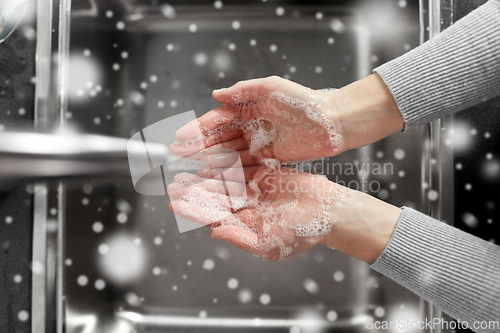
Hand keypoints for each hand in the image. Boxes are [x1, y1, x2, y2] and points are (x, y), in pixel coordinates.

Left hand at [167, 164, 401, 263]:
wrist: (327, 210)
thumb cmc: (302, 232)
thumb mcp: (269, 244)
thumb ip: (240, 238)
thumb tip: (213, 232)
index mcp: (243, 225)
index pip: (212, 217)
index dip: (193, 211)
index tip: (174, 204)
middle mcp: (245, 207)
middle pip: (214, 197)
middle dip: (193, 191)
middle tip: (173, 183)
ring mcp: (254, 190)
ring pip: (224, 181)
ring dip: (205, 175)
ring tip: (186, 168)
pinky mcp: (263, 174)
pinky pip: (241, 167)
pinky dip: (225, 162)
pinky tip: (210, 156)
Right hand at [170, 74, 403, 165]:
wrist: (333, 123)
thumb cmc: (304, 101)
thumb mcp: (271, 88)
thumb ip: (243, 91)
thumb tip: (215, 94)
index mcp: (248, 106)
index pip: (218, 119)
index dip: (198, 129)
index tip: (180, 137)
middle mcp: (251, 124)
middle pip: (220, 138)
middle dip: (199, 148)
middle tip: (178, 158)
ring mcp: (259, 142)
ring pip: (230, 153)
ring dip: (211, 161)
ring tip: (192, 170)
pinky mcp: (269, 157)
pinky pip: (246, 165)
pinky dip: (230, 171)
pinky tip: (215, 178)